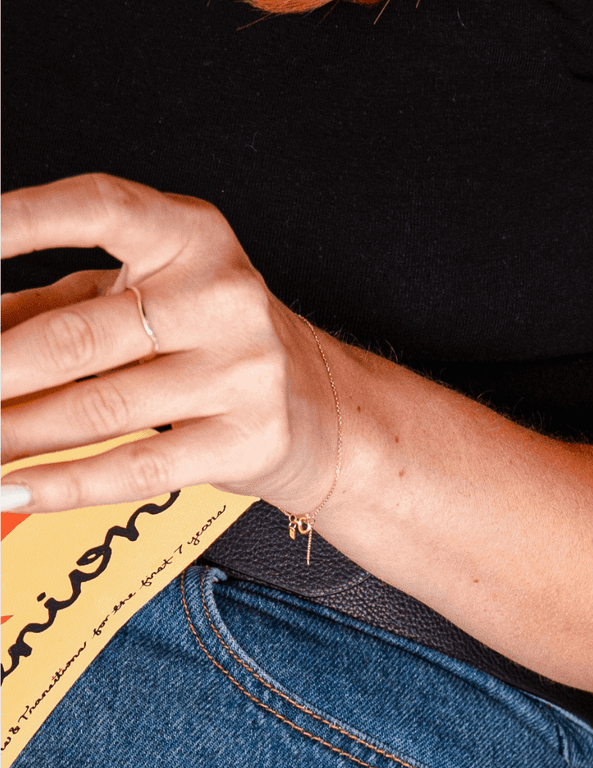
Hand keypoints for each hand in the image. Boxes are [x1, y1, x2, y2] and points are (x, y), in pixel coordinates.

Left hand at [0, 174, 336, 514]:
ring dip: (16, 434)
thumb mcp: (136, 298)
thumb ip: (47, 304)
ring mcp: (243, 373)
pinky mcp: (249, 441)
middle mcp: (223, 299)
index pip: (98, 210)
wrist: (318, 409)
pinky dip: (65, 484)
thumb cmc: (211, 342)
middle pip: (77, 337)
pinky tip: (16, 489)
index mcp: (191, 237)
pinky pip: (138, 467)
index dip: (19, 222)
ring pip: (98, 409)